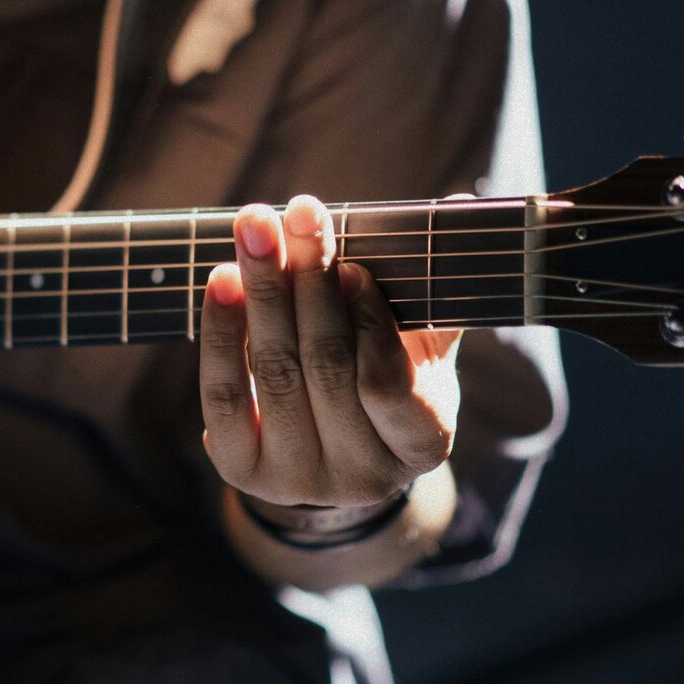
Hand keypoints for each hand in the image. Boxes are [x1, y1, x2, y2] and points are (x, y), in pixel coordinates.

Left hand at [200, 195, 461, 507]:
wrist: (328, 448)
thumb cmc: (383, 378)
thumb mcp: (419, 345)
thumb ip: (432, 287)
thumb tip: (460, 204)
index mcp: (421, 443)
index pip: (388, 384)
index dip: (368, 322)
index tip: (352, 265)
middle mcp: (361, 476)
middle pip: (326, 367)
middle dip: (309, 281)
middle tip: (300, 213)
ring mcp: (298, 479)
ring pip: (274, 374)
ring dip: (263, 291)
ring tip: (255, 227)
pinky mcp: (242, 469)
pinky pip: (224, 395)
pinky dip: (222, 332)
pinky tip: (223, 279)